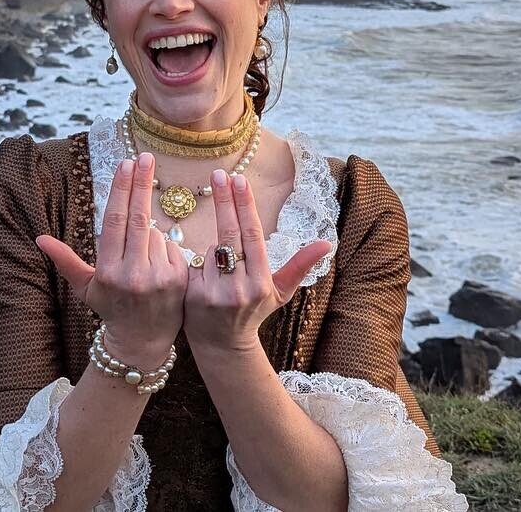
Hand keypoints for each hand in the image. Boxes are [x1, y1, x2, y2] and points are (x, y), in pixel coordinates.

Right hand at [35, 152, 187, 364]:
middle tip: (146, 157)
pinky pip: (171, 247)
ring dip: (149, 231)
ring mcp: (158, 277)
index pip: (115, 221)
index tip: (127, 164)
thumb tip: (39, 238)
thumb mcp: (85, 287)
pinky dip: (164, 246)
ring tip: (142, 253)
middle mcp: (133, 274)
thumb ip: (65, 260)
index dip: (121, 190)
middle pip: (139, 218)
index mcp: (108, 271)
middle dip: (142, 184)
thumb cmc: (110, 309)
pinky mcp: (178, 281)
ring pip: (156, 233)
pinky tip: (157, 261)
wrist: (141, 342)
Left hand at [183, 169, 333, 353]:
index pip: (252, 235)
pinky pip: (193, 263)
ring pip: (211, 249)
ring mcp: (214, 293)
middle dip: (224, 201)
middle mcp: (239, 288)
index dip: (245, 206)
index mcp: (262, 282)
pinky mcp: (192, 297)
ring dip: (213, 242)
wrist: (223, 346)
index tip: (239, 179)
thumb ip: (300, 265)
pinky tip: (202, 265)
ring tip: (218, 249)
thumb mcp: (280, 292)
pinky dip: (197, 258)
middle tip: (218, 174)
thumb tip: (328, 243)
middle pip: (229, 235)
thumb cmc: (254, 311)